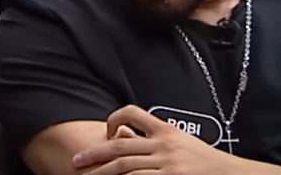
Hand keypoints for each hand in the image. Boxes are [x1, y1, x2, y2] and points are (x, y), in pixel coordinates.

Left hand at [73, 105, 240, 174]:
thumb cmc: (204, 161)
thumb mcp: (179, 143)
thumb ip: (150, 140)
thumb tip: (119, 135)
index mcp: (166, 130)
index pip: (132, 113)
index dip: (113, 119)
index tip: (104, 133)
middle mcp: (164, 145)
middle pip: (119, 146)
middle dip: (94, 154)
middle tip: (76, 162)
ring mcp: (168, 164)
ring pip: (125, 167)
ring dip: (102, 173)